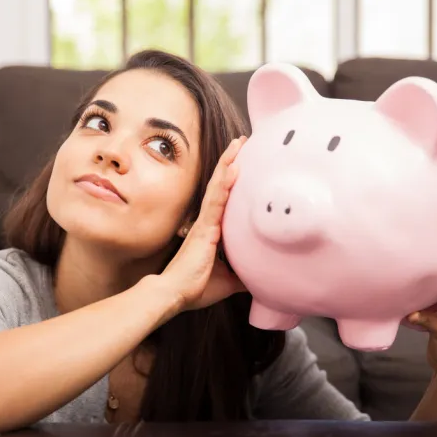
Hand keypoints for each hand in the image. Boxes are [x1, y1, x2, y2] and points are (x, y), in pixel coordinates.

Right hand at [160, 137, 247, 311]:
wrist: (175, 294)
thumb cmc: (196, 287)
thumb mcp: (229, 280)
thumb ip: (243, 274)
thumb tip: (262, 278)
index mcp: (211, 231)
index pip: (224, 199)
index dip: (231, 180)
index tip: (241, 162)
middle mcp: (207, 222)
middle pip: (220, 186)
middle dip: (230, 163)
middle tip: (241, 142)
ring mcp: (205, 223)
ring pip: (218, 187)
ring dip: (228, 164)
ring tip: (238, 144)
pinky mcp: (204, 229)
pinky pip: (216, 201)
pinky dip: (224, 184)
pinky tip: (233, 168)